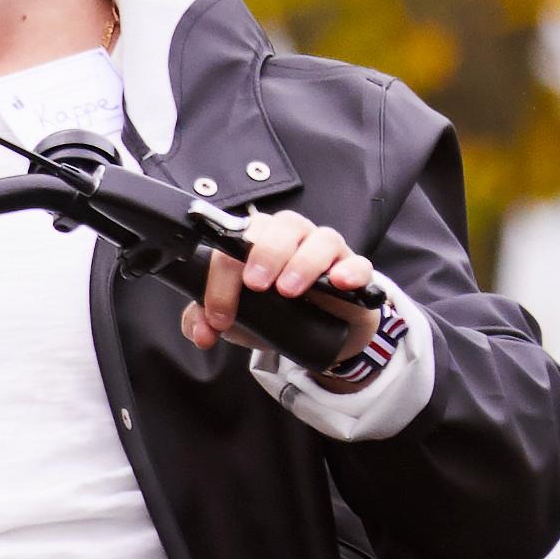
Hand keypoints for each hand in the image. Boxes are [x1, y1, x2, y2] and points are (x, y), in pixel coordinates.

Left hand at [187, 208, 385, 356]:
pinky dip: (351, 271)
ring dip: (303, 262)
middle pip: (281, 226)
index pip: (235, 242)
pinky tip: (340, 283)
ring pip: (320, 238)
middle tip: (255, 285)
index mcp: (258, 241)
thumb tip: (200, 331)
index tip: (219, 314)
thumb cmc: (276, 312)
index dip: (222, 277)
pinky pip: (359, 263)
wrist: (322, 332)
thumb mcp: (238, 318)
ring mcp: (328, 252)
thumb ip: (207, 320)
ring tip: (289, 291)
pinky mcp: (357, 271)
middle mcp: (294, 239)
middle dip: (264, 253)